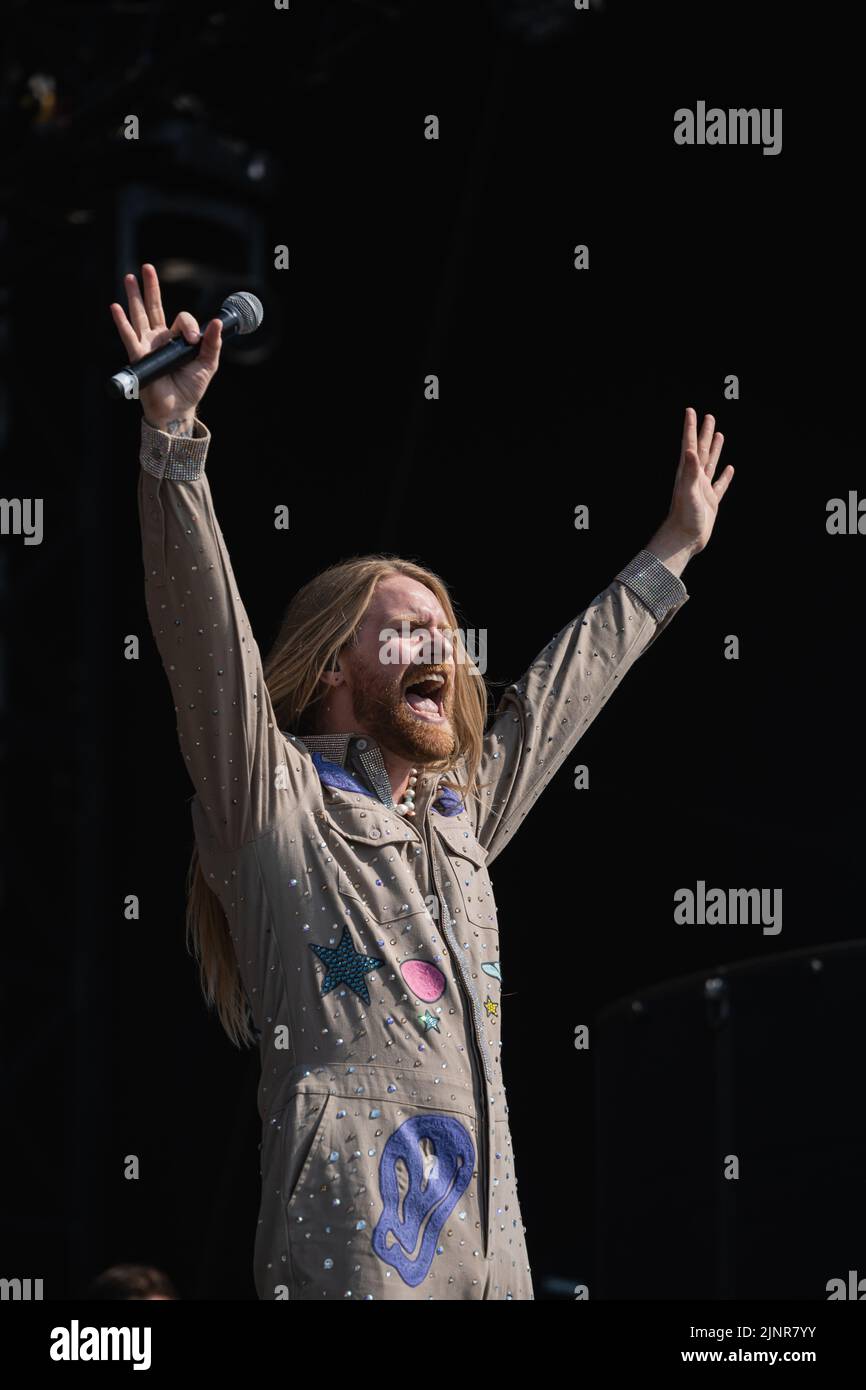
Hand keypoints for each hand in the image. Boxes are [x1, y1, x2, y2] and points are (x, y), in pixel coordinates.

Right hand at [109, 264, 222, 432]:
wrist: (177, 409)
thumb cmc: (191, 388)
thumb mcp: (208, 364)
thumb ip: (212, 344)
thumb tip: (216, 322)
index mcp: (176, 339)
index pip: (181, 319)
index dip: (187, 325)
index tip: (192, 339)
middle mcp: (160, 339)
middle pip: (154, 308)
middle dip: (151, 288)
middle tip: (147, 267)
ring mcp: (147, 346)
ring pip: (139, 316)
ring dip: (133, 297)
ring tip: (129, 277)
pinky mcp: (139, 357)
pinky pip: (129, 336)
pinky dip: (122, 322)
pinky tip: (115, 307)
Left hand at [646, 407, 734, 574]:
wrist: (685, 540)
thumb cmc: (684, 517)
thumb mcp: (688, 491)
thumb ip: (690, 471)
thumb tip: (691, 450)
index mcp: (688, 473)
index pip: (690, 445)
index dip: (691, 428)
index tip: (691, 411)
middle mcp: (695, 478)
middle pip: (702, 450)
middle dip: (704, 433)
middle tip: (709, 416)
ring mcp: (703, 489)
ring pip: (711, 464)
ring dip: (715, 449)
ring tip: (719, 434)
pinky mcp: (711, 501)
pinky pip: (720, 485)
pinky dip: (725, 476)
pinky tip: (730, 469)